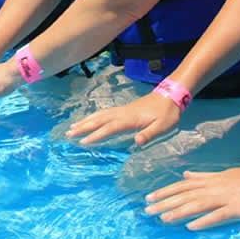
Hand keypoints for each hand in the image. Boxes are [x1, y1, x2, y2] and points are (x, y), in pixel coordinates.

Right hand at [66, 92, 180, 145]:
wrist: (170, 96)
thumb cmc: (167, 113)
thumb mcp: (163, 126)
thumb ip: (149, 134)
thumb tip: (137, 142)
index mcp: (130, 119)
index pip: (109, 128)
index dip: (95, 135)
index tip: (83, 141)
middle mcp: (122, 113)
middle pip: (99, 120)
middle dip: (84, 127)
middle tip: (69, 133)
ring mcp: (121, 110)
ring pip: (100, 115)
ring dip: (86, 121)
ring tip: (73, 127)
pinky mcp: (123, 109)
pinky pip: (104, 113)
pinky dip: (94, 116)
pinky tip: (90, 120)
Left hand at [144, 161, 239, 229]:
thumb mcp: (222, 174)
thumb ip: (203, 176)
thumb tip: (185, 175)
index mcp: (209, 181)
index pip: (181, 186)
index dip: (164, 192)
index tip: (148, 197)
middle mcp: (212, 188)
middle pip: (184, 196)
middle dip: (164, 203)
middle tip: (147, 210)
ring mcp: (224, 198)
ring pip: (196, 205)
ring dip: (178, 212)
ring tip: (162, 218)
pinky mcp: (236, 209)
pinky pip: (218, 216)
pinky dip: (204, 220)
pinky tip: (191, 226)